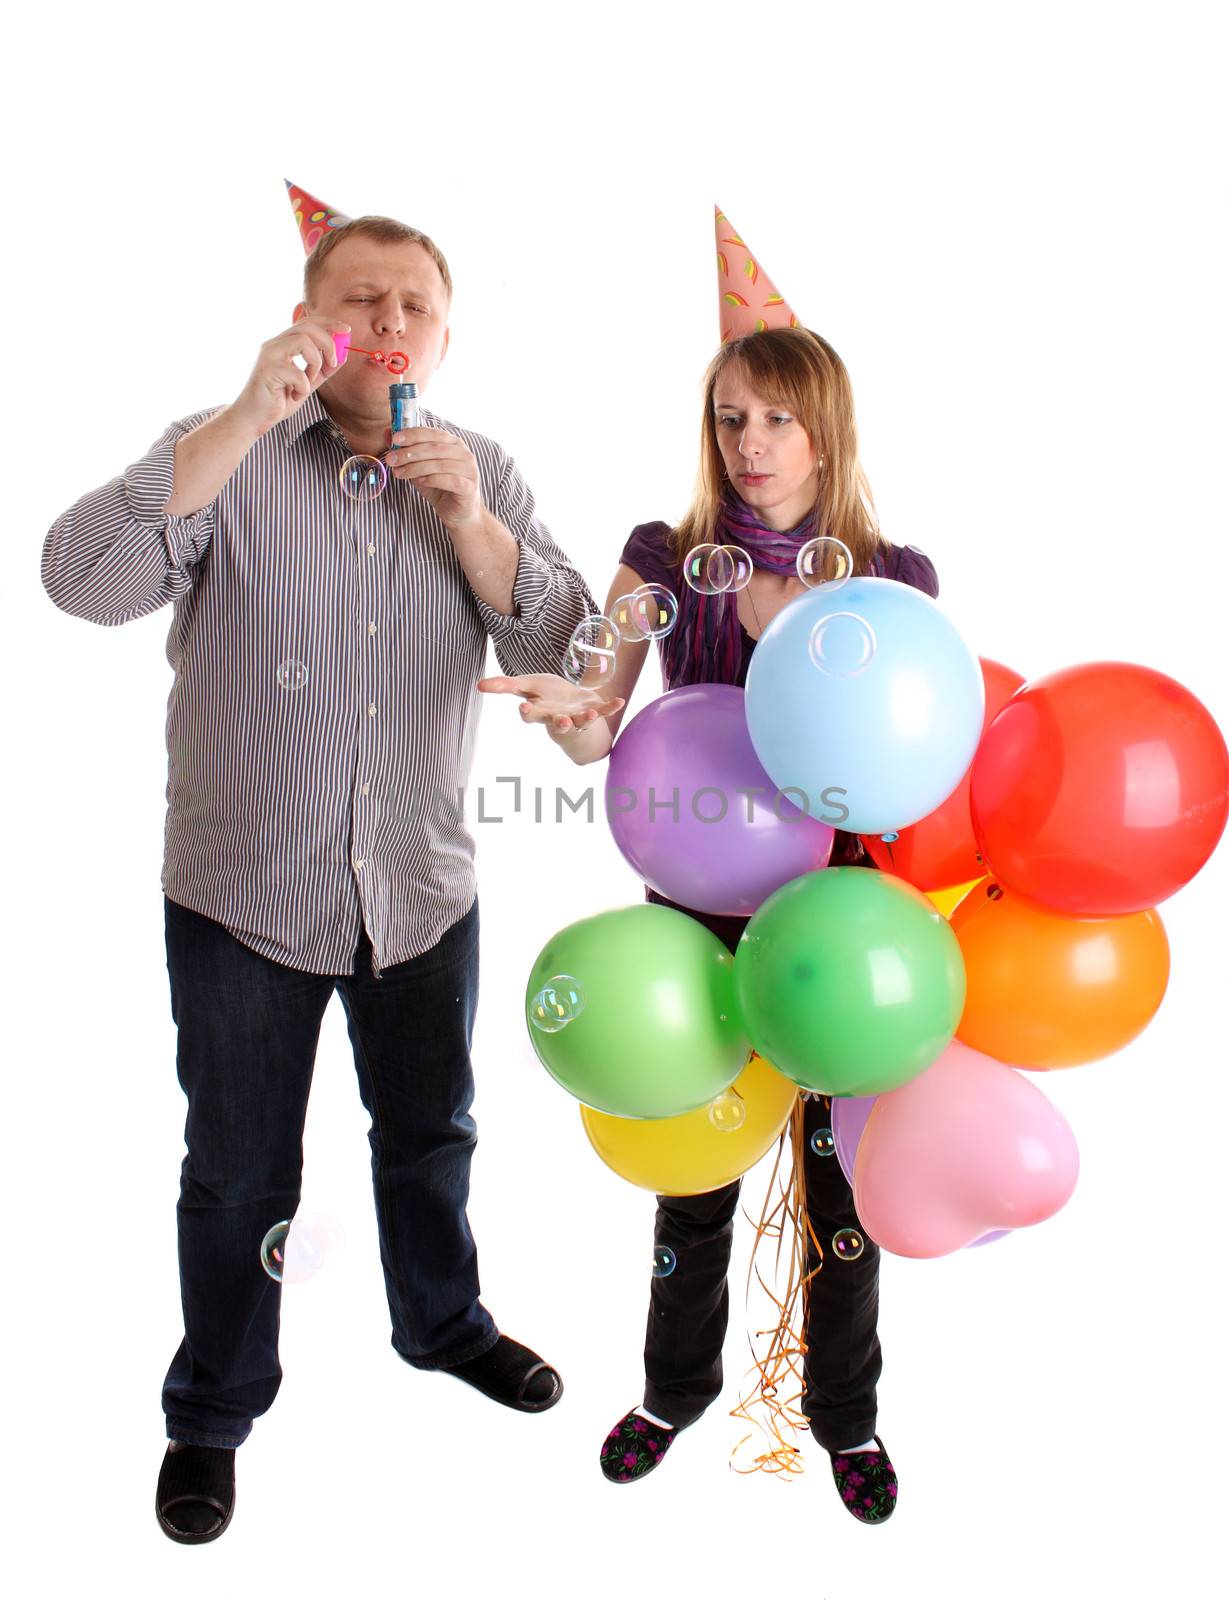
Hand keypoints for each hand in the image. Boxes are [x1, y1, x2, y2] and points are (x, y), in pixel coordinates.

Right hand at [230, 317, 350, 437]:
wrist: (254, 419)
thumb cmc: (278, 400)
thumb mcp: (307, 383)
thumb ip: (322, 370)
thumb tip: (342, 356)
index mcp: (282, 344)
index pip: (307, 322)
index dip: (328, 323)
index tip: (346, 329)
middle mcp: (274, 344)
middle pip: (307, 326)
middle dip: (328, 342)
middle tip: (334, 361)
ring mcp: (269, 355)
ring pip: (303, 341)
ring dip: (315, 363)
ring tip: (308, 382)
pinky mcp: (268, 370)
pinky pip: (298, 372)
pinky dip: (303, 387)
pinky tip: (294, 395)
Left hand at [384, 427, 481, 530]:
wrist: (458, 513)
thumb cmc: (440, 487)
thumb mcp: (419, 467)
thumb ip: (406, 451)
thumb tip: (387, 433)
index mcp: (454, 443)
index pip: (433, 433)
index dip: (413, 434)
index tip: (394, 439)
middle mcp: (464, 454)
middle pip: (435, 448)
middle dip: (410, 453)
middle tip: (391, 459)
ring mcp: (469, 470)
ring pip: (440, 464)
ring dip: (416, 467)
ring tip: (398, 473)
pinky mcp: (469, 488)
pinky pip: (450, 480)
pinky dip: (432, 479)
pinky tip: (419, 481)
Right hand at [477, 673, 625, 735]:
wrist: (569, 702)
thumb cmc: (545, 695)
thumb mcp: (525, 686)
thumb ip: (504, 686)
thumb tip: (478, 685)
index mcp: (540, 712)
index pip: (531, 716)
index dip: (528, 714)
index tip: (524, 709)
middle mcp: (558, 718)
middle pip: (557, 724)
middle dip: (559, 723)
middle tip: (561, 721)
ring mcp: (577, 716)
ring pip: (581, 721)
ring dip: (586, 718)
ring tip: (591, 714)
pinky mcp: (593, 709)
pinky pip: (604, 710)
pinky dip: (611, 707)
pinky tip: (621, 701)